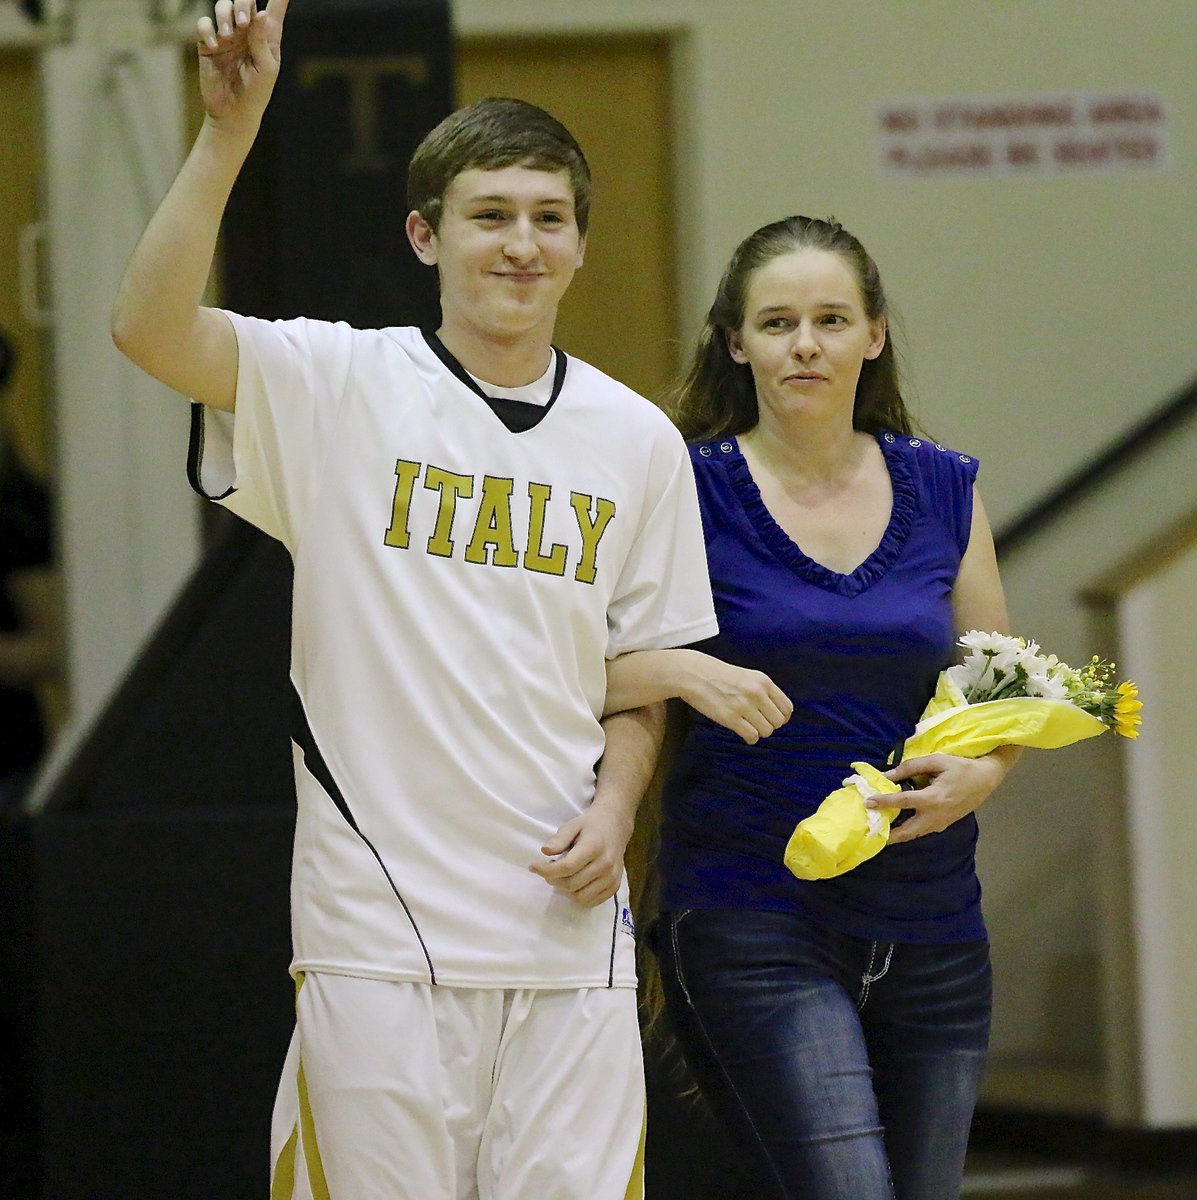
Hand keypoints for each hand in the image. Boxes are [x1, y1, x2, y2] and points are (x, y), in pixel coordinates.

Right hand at [197, 0, 288, 127]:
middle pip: (244, 2)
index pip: (274, 11)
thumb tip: (262, 14)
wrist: (233, 113)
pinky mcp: (208, 44)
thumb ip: (262, 41)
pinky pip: (204, 24)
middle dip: (242, 4)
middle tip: (242, 22)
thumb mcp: (266, 69)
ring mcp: (227, 36)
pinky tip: (214, 44)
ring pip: (222, 8)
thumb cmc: (256, 94)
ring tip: (228, 37)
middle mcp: (246, 32)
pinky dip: (207, 30)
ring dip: (224, 17)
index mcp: (266, 38)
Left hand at [529, 805, 633, 907]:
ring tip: (561, 877)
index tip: (533, 867)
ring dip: (564, 890)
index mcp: (594, 847)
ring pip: (580, 897)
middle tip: (547, 871)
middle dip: (553, 880)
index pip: (566, 867)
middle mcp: (605, 865)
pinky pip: (591, 901)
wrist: (616, 826)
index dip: (546, 870)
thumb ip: (559, 839)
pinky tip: (574, 884)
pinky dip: (578, 897)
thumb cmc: (590, 825)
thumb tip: (545, 851)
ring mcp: (612, 878)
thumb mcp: (573, 825)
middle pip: (571, 884)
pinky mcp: (614, 887)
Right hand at [678, 651, 792, 743]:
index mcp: (763, 681)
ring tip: (747, 725)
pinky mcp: (731, 718)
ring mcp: (744, 706)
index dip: (781, 717)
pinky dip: (749, 738)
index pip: (787, 707)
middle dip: (769, 725)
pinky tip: (742, 732)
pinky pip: (752, 736)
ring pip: (766, 731)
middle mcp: (757, 693)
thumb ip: (763, 691)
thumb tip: (779, 712)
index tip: (772, 718)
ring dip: (758, 732)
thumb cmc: (719, 675)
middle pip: (778, 722)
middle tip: (757, 722)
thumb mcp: (747, 676)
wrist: (694, 674)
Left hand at [870, 753, 1006, 843]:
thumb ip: (910, 767)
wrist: (985, 780)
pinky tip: (895, 825)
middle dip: (888, 834)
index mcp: (934, 798)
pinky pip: (921, 831)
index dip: (884, 802)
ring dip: (896, 834)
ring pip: (914, 834)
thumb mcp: (936, 761)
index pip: (904, 802)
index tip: (868, 802)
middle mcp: (936, 815)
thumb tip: (888, 774)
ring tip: (877, 829)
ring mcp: (941, 824)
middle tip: (869, 831)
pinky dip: (907, 831)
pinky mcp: (943, 825)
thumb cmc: (960, 767)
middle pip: (907, 831)